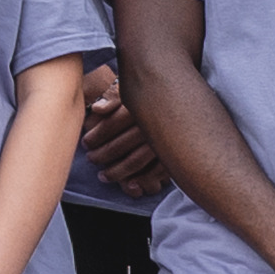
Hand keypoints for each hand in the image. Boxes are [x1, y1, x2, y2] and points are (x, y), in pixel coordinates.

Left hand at [81, 83, 171, 205]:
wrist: (188, 96)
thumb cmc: (156, 93)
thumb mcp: (133, 89)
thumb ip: (113, 97)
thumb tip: (97, 108)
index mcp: (137, 108)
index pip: (110, 125)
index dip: (94, 137)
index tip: (86, 143)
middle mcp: (149, 125)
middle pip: (119, 146)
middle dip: (101, 156)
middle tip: (91, 159)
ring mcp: (163, 141)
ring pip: (134, 161)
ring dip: (116, 172)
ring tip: (103, 176)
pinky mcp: (175, 152)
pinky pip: (157, 171)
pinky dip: (143, 179)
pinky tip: (131, 184)